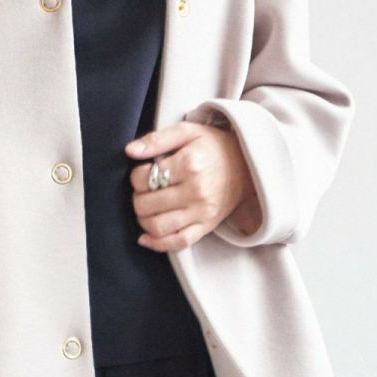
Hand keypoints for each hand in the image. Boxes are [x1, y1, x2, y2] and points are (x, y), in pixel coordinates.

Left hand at [124, 120, 259, 251]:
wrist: (247, 165)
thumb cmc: (213, 147)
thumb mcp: (186, 132)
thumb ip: (157, 139)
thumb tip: (130, 151)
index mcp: (189, 165)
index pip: (144, 178)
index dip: (136, 176)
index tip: (143, 173)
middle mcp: (196, 191)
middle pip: (146, 204)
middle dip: (137, 198)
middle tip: (143, 190)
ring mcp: (202, 212)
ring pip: (158, 226)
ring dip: (143, 220)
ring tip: (146, 208)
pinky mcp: (207, 226)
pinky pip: (179, 242)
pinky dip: (158, 244)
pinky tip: (145, 237)